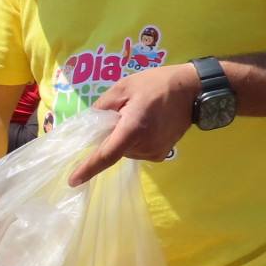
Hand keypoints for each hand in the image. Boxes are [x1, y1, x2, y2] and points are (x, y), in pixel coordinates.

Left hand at [68, 64, 201, 185]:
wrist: (192, 90)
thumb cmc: (156, 84)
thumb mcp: (123, 87)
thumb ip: (102, 107)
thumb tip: (87, 125)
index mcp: (133, 129)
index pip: (106, 154)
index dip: (88, 168)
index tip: (73, 181)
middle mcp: (144, 146)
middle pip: (114, 150)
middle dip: (109, 137)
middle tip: (120, 114)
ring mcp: (154, 152)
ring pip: (125, 151)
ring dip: (123, 139)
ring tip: (137, 116)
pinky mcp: (161, 154)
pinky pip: (137, 151)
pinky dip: (134, 141)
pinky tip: (146, 124)